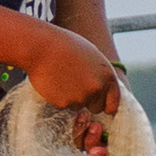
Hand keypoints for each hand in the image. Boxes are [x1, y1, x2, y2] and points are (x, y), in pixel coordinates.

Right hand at [24, 24, 121, 152]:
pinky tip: (54, 82)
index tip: (102, 106)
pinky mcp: (63, 103)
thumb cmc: (67, 46)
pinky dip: (60, 97)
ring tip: (63, 78)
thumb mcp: (93, 56)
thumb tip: (104, 89)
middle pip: (97, 108)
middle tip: (77, 87)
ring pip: (78, 106)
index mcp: (107, 76)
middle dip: (89, 102)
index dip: (107, 105)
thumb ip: (101, 75)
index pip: (113, 104)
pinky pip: (63, 105)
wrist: (42, 47)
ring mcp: (80, 98)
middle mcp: (96, 89)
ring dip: (72, 97)